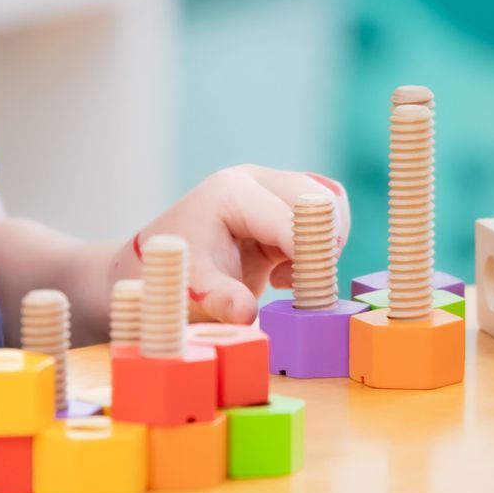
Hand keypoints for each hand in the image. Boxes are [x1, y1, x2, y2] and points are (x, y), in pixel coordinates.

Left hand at [123, 168, 350, 326]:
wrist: (165, 264)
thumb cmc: (179, 274)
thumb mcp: (194, 290)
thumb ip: (220, 299)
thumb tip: (244, 313)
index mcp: (231, 192)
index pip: (287, 217)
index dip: (306, 255)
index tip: (309, 291)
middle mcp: (254, 179)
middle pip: (316, 198)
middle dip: (321, 244)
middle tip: (302, 284)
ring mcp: (270, 186)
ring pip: (328, 201)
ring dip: (323, 243)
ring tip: (286, 277)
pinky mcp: (282, 202)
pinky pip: (325, 210)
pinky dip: (321, 240)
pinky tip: (289, 269)